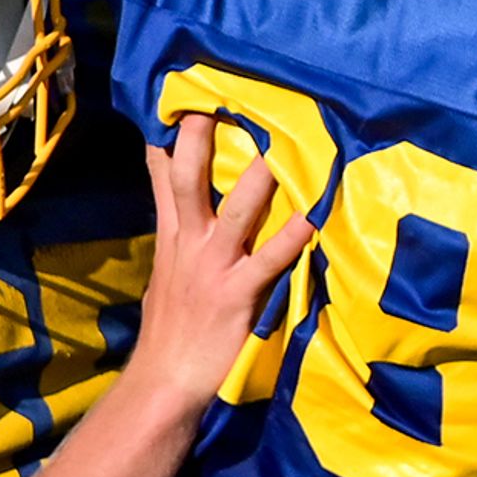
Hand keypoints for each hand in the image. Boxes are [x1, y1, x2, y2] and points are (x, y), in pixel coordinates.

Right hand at [137, 114, 315, 404]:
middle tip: (218, 96)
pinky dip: (291, 238)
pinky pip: (269, 259)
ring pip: (236, 209)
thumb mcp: (164, 268)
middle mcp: (190, 242)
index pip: (164, 174)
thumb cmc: (172, 327)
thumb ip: (172, 225)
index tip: (183, 96)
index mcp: (173, 235)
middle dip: (200, 137)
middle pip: (189, 178)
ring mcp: (213, 266)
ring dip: (257, 177)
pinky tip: (312, 217)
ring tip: (279, 143)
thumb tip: (168, 185)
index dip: (172, 136)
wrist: (166, 380)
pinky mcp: (238, 294)